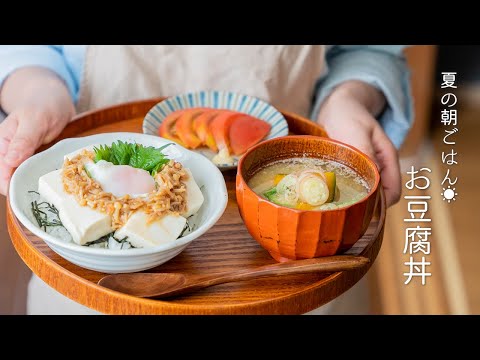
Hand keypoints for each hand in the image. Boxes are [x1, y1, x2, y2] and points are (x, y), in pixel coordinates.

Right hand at [0, 67, 74, 195]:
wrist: (54, 101)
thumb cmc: (42, 106)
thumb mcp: (34, 120)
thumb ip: (23, 140)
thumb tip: (10, 161)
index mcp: (2, 143)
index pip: (0, 171)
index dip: (10, 185)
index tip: (24, 194)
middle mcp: (10, 153)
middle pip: (11, 179)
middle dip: (24, 189)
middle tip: (44, 196)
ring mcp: (23, 158)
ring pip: (24, 178)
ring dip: (35, 186)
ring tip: (50, 193)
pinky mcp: (35, 160)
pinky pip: (36, 173)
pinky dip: (44, 178)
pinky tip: (54, 184)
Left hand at [317, 81, 400, 206]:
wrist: (337, 106)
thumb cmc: (347, 116)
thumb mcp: (356, 132)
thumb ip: (365, 153)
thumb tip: (372, 180)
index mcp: (387, 159)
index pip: (392, 194)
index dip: (380, 205)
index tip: (357, 209)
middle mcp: (380, 167)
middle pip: (380, 199)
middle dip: (365, 206)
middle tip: (340, 209)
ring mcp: (368, 170)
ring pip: (367, 195)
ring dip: (354, 200)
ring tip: (333, 202)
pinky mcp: (355, 172)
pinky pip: (354, 189)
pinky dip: (344, 193)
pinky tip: (329, 194)